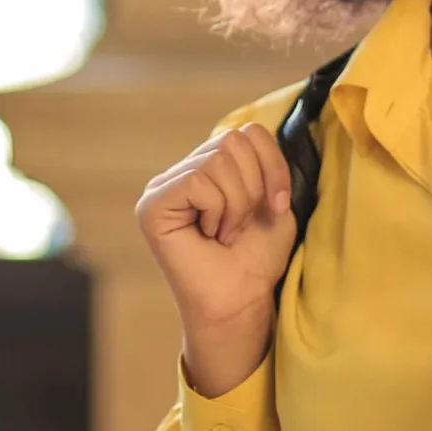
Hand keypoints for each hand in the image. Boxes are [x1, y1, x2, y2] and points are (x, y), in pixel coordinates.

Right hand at [135, 122, 297, 396]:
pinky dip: (218, 210)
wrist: (241, 300)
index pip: (247, 131)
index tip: (278, 205)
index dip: (272, 164)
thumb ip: (264, 162)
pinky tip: (209, 235)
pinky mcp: (153, 205)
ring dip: (238, 203)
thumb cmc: (255, 258)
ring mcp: (163, 187)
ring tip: (226, 232)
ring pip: (218, 160)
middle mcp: (182, 172)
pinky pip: (198, 180)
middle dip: (254, 186)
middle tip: (242, 225)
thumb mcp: (271, 200)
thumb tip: (257, 129)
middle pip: (233, 140)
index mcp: (209, 167)